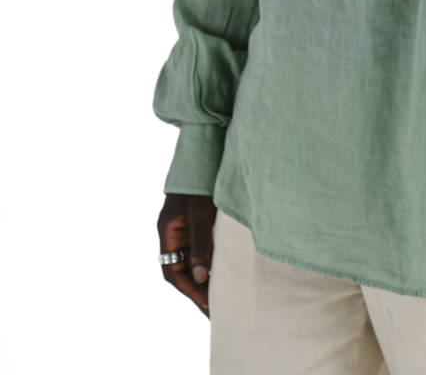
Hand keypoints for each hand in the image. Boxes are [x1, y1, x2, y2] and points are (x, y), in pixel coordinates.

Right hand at [157, 192, 216, 317]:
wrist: (204, 153)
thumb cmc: (200, 181)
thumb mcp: (201, 214)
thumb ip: (200, 244)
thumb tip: (202, 278)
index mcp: (167, 231)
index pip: (172, 271)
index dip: (188, 290)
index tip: (205, 304)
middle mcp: (172, 233)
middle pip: (179, 270)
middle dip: (195, 291)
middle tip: (213, 312)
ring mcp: (183, 228)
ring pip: (189, 262)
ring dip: (201, 281)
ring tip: (218, 300)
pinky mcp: (195, 223)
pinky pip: (197, 251)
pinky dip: (206, 265)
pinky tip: (219, 274)